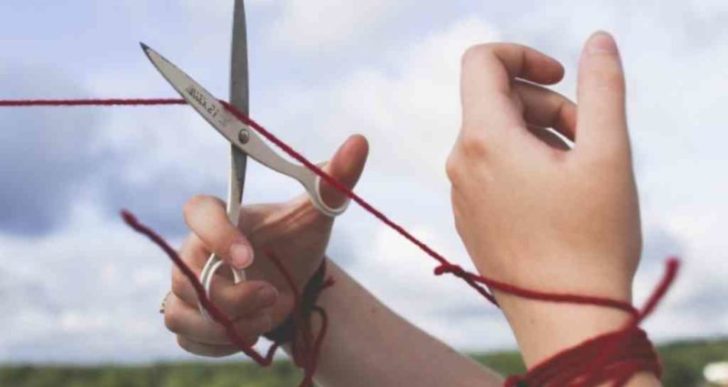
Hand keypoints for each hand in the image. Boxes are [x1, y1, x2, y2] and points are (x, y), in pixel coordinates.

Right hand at [163, 135, 367, 356]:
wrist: (293, 281)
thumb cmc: (296, 240)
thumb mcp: (317, 214)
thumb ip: (333, 181)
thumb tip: (360, 142)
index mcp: (219, 216)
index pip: (197, 213)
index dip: (216, 234)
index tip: (248, 256)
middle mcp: (193, 251)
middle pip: (190, 278)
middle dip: (234, 296)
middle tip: (274, 294)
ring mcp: (185, 288)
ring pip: (183, 314)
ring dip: (230, 325)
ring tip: (269, 315)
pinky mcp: (189, 320)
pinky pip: (189, 339)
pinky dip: (222, 344)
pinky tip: (252, 331)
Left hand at [447, 32, 642, 364]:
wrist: (565, 321)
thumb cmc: (590, 240)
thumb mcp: (607, 154)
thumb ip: (602, 88)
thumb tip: (597, 41)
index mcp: (483, 140)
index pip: (481, 62)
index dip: (524, 56)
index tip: (562, 77)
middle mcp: (460, 164)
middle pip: (497, 101)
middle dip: (547, 105)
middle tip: (589, 137)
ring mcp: (461, 195)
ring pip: (497, 138)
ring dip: (540, 137)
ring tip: (578, 172)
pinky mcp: (470, 219)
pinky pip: (492, 171)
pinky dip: (525, 166)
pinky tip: (558, 199)